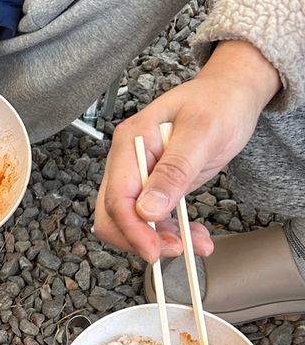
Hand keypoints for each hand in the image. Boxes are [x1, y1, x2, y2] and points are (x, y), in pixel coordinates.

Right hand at [94, 41, 280, 263]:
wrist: (231, 94)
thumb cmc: (218, 103)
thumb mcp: (202, 133)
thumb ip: (174, 171)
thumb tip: (148, 209)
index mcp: (131, 142)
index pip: (118, 197)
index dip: (132, 229)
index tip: (153, 251)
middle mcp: (127, 162)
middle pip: (113, 216)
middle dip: (140, 239)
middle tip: (173, 250)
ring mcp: (138, 177)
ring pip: (132, 224)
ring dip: (160, 241)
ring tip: (193, 244)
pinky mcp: (153, 189)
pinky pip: (153, 222)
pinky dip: (172, 234)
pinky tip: (195, 238)